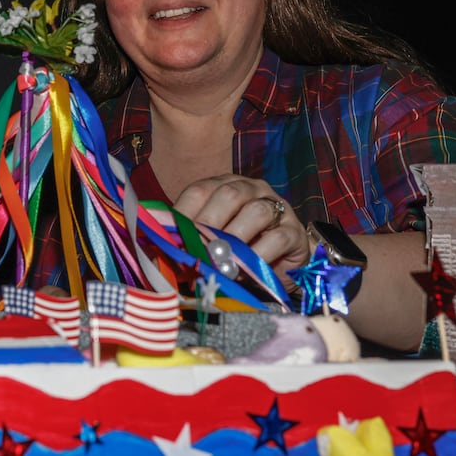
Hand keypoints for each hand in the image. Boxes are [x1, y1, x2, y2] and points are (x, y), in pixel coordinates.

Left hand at [170, 174, 308, 273]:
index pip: (200, 190)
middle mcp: (252, 189)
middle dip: (209, 223)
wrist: (281, 264)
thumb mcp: (211, 240)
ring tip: (220, 261)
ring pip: (257, 212)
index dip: (183, 213)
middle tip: (197, 250)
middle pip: (230, 195)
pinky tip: (245, 270)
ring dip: (235, 239)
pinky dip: (258, 256)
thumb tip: (160, 251)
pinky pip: (278, 238)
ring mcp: (277, 208)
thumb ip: (190, 238)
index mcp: (225, 186)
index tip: (170, 238)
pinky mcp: (294, 232)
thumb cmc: (238, 249)